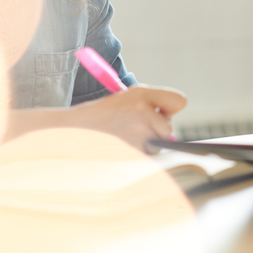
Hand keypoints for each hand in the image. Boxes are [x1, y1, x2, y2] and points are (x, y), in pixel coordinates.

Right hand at [72, 84, 186, 151]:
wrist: (73, 132)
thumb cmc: (104, 116)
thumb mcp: (128, 97)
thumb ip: (154, 102)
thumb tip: (172, 117)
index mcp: (141, 93)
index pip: (179, 101)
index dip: (172, 109)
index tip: (163, 113)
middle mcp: (142, 110)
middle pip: (169, 130)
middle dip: (156, 133)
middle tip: (133, 129)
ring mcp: (138, 132)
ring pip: (158, 146)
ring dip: (146, 146)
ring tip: (124, 139)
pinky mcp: (133, 153)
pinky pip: (148, 159)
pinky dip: (138, 157)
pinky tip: (122, 149)